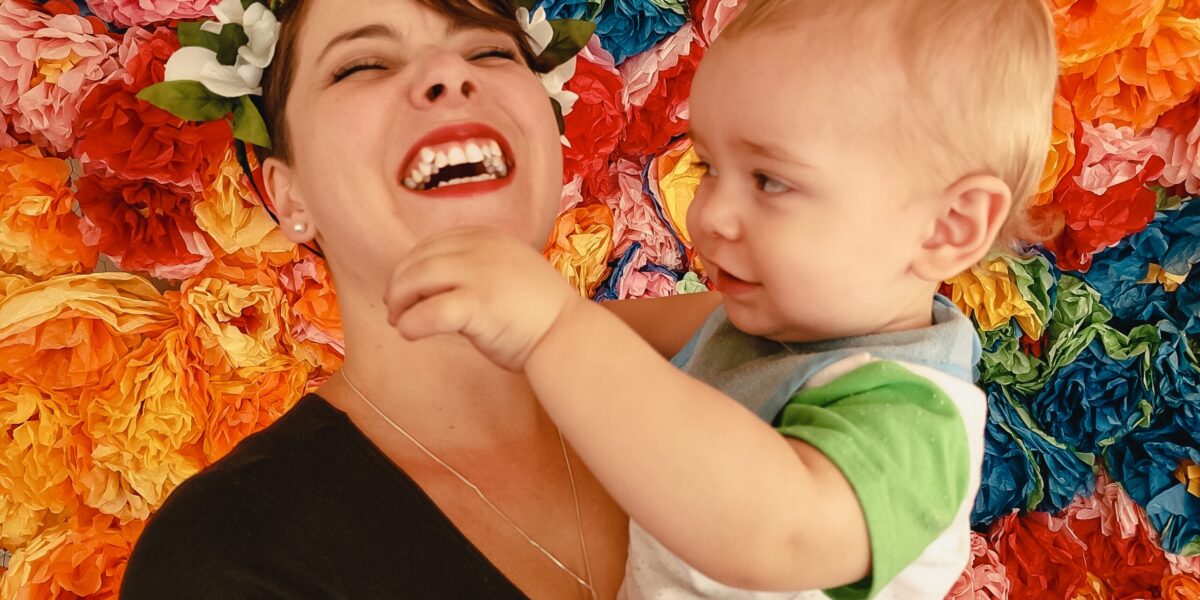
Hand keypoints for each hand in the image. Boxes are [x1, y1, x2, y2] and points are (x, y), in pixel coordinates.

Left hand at [383, 226, 581, 370]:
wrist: (568, 335)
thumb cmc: (538, 312)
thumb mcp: (506, 272)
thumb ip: (473, 269)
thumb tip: (427, 286)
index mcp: (489, 236)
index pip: (433, 243)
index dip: (411, 265)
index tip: (405, 287)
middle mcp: (482, 247)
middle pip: (419, 259)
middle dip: (400, 284)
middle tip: (395, 307)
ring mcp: (480, 273)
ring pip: (417, 280)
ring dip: (401, 302)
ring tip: (400, 321)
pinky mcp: (478, 304)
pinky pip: (428, 312)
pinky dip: (412, 324)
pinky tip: (411, 333)